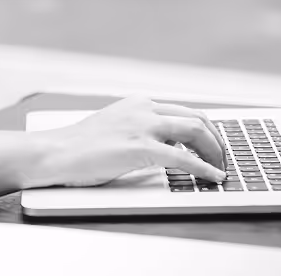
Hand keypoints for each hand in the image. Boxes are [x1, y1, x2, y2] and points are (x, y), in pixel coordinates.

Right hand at [32, 96, 227, 187]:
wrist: (57, 151)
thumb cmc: (82, 146)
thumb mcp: (117, 127)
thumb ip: (142, 130)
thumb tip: (171, 146)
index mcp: (139, 102)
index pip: (184, 111)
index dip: (206, 130)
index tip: (215, 146)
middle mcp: (144, 108)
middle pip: (196, 118)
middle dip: (216, 139)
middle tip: (223, 160)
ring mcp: (142, 126)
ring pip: (195, 131)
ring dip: (215, 152)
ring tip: (221, 169)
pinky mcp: (140, 148)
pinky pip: (183, 158)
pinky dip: (204, 168)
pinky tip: (214, 178)